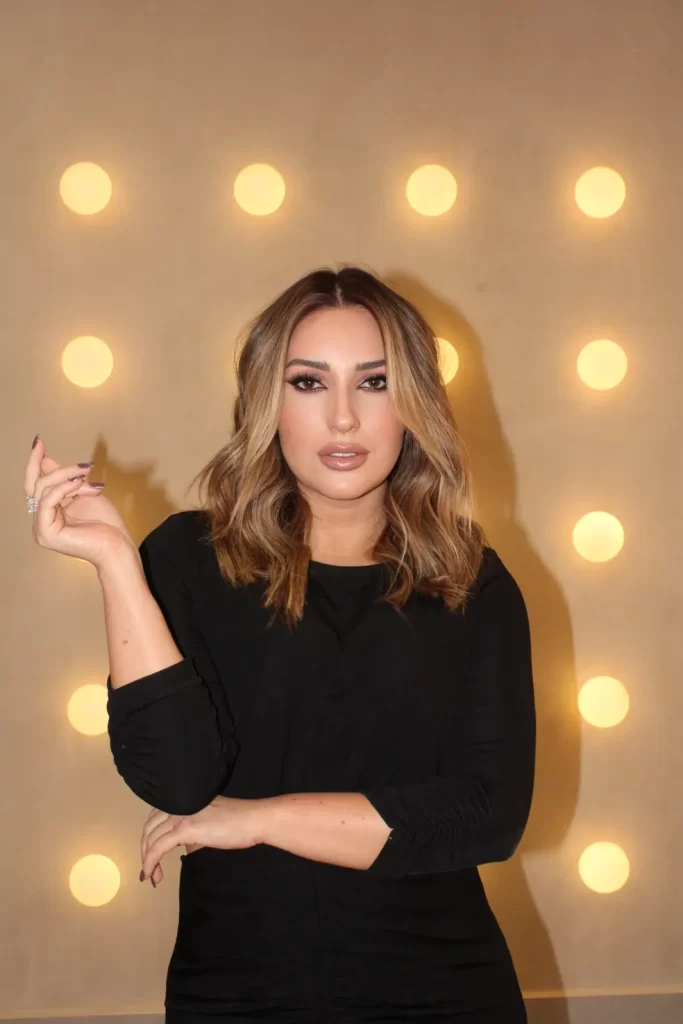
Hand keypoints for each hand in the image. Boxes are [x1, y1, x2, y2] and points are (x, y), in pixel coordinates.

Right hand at [24, 436, 136, 567]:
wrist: (117, 545)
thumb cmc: (106, 524)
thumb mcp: (82, 492)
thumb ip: (64, 479)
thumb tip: (45, 459)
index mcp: (48, 513)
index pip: (35, 485)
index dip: (34, 463)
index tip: (39, 442)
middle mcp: (41, 521)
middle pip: (36, 485)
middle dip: (50, 466)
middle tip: (59, 454)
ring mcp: (41, 529)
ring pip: (43, 489)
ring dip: (67, 476)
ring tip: (86, 472)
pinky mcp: (45, 533)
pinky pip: (48, 501)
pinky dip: (64, 488)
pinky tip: (81, 484)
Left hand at [140, 796, 264, 883]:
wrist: (252, 819)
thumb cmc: (237, 821)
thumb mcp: (208, 817)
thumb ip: (193, 822)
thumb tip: (185, 837)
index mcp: (183, 800)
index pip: (155, 818)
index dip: (149, 838)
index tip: (152, 856)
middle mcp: (177, 804)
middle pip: (149, 829)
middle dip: (145, 851)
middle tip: (151, 871)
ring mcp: (180, 816)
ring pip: (151, 839)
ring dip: (147, 860)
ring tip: (153, 877)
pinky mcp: (185, 829)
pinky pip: (158, 848)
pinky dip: (150, 862)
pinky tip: (151, 875)